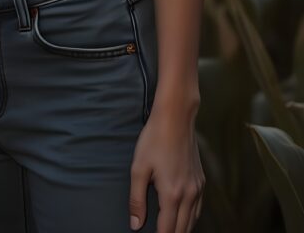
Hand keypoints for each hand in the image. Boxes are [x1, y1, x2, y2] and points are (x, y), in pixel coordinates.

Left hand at [128, 106, 204, 231]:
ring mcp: (198, 188)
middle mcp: (189, 195)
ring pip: (193, 221)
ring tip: (170, 231)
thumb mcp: (139, 168)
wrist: (176, 117)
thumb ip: (137, 200)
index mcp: (172, 194)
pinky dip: (191, 218)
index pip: (167, 230)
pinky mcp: (201, 180)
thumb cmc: (154, 139)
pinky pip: (199, 208)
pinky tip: (183, 218)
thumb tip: (136, 224)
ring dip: (182, 230)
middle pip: (182, 229)